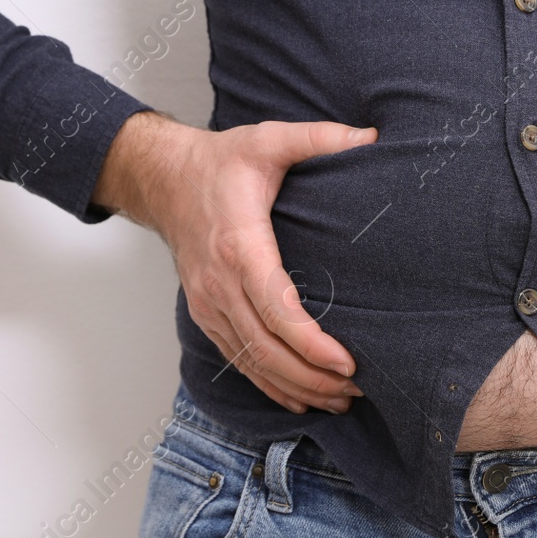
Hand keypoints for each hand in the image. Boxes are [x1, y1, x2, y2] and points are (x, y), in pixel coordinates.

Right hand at [92, 110, 376, 414]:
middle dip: (312, 376)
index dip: (310, 343)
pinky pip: (238, 360)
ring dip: (295, 387)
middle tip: (357, 389)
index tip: (347, 362)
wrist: (164, 179)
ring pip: (251, 362)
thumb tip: (372, 137)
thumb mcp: (269, 139)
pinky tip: (299, 399)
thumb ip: (319, 137)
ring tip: (340, 400)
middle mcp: (219, 283)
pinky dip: (268, 384)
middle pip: (266, 348)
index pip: (275, 308)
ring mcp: (209, 303)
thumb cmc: (221, 162)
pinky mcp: (207, 313)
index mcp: (239, 245)